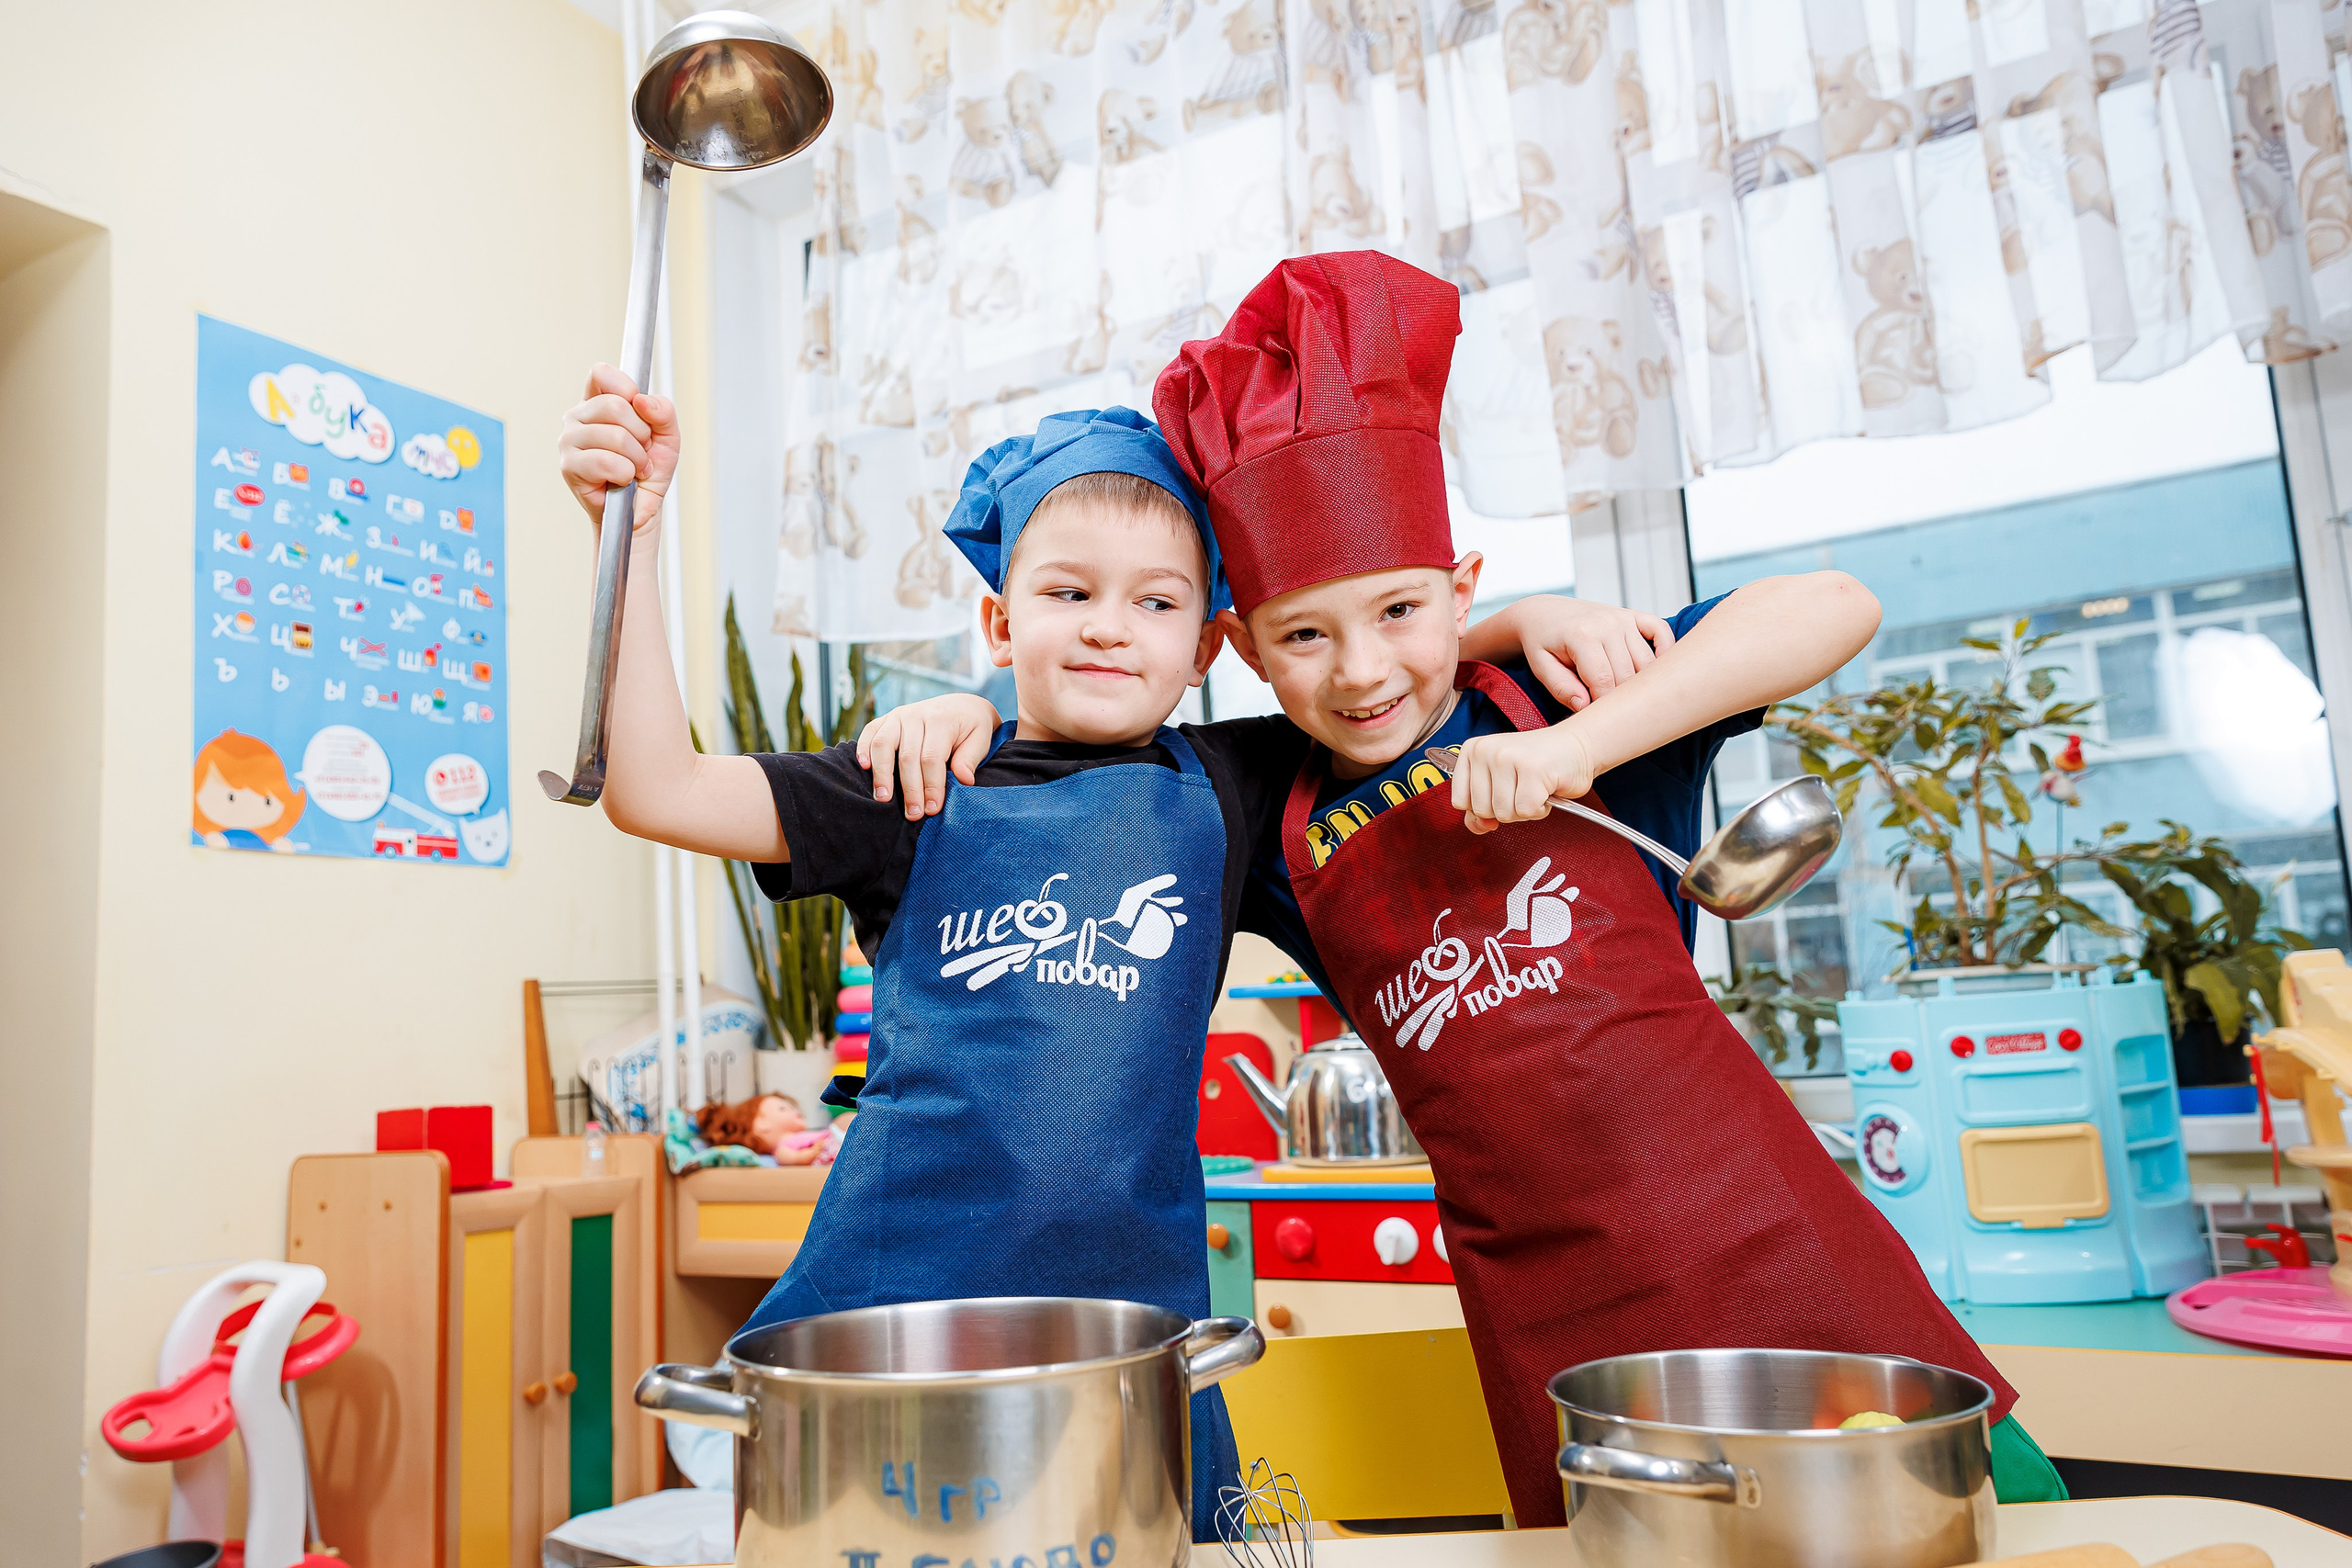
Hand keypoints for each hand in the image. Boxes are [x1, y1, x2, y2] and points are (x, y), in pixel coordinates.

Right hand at [558, 363, 679, 541]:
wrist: (642, 508)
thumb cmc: (649, 469)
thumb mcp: (667, 436)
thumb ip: (663, 412)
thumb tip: (642, 401)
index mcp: (597, 401)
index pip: (601, 373)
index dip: (625, 388)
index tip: (640, 410)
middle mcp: (578, 416)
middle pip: (615, 406)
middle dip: (641, 434)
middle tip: (641, 451)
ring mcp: (569, 440)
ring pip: (615, 436)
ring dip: (636, 459)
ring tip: (634, 469)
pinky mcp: (569, 466)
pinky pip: (606, 461)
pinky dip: (625, 474)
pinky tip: (622, 480)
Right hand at [857, 693, 1001, 818]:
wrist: (961, 706)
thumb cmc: (971, 728)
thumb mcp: (981, 739)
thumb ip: (971, 758)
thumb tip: (964, 780)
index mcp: (942, 720)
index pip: (932, 757)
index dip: (931, 785)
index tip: (932, 808)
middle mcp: (917, 715)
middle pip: (907, 756)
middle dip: (910, 789)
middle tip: (912, 814)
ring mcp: (899, 715)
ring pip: (883, 744)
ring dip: (881, 774)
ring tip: (883, 799)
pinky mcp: (887, 718)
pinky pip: (870, 731)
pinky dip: (863, 749)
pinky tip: (864, 768)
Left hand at [1450, 724, 1596, 835]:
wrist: (1576, 747)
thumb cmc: (1538, 766)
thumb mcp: (1500, 782)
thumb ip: (1480, 807)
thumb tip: (1478, 827)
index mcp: (1472, 750)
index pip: (1460, 801)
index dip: (1482, 808)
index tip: (1501, 794)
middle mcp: (1486, 750)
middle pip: (1481, 811)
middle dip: (1506, 809)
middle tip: (1523, 788)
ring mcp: (1507, 758)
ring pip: (1503, 813)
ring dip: (1524, 810)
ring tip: (1535, 787)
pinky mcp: (1531, 770)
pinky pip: (1526, 812)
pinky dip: (1539, 809)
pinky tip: (1545, 790)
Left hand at [1510, 597, 1672, 710]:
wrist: (1544, 612)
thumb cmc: (1542, 643)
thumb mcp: (1540, 666)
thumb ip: (1560, 687)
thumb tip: (1584, 707)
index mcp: (1582, 636)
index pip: (1604, 682)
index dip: (1603, 706)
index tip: (1599, 719)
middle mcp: (1607, 624)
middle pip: (1628, 675)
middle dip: (1622, 699)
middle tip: (1614, 714)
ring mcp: (1623, 618)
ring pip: (1647, 661)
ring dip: (1642, 682)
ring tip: (1631, 699)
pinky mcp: (1633, 616)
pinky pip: (1661, 630)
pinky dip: (1667, 649)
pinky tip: (1659, 669)